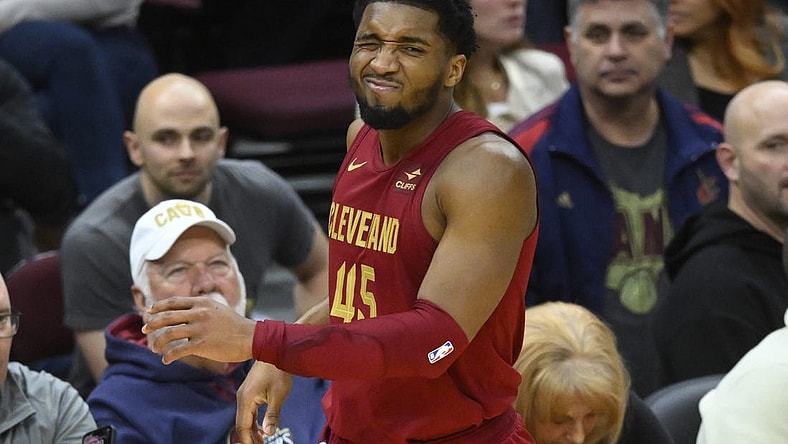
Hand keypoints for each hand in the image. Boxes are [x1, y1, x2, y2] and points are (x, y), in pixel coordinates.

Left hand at [141, 295, 256, 363]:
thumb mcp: (218, 309)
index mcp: (202, 303)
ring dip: (158, 342)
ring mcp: (200, 328)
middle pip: (167, 317)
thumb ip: (201, 309)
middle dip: (152, 324)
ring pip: (169, 334)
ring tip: (154, 348)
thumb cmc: (235, 325)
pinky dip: (168, 356)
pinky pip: (178, 350)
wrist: (251, 337)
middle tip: (144, 330)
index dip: (158, 306)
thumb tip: (183, 313)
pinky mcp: (202, 344)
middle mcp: (199, 313)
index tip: (149, 311)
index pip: (174, 302)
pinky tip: (166, 360)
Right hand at [235, 361, 292, 443]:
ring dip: (253, 430)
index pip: (242, 427)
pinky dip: (254, 421)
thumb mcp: (278, 395)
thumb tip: (269, 433)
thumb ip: (272, 415)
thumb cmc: (278, 372)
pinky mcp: (250, 391)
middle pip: (242, 424)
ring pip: (246, 418)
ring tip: (262, 441)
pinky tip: (262, 427)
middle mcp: (242, 398)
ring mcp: (245, 394)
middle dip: (249, 438)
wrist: (275, 350)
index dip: (247, 440)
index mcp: (246, 400)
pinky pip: (249, 410)